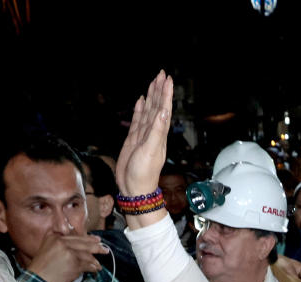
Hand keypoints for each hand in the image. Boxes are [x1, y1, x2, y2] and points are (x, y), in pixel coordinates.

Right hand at [25, 234, 108, 281]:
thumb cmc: (41, 269)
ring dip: (95, 261)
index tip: (96, 239)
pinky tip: (95, 270)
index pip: (75, 237)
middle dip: (96, 246)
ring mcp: (69, 252)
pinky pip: (87, 264)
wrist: (37, 281)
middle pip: (83, 243)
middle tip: (104, 249)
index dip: (88, 238)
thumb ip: (57, 243)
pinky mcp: (74, 263)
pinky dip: (93, 268)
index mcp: (54, 238)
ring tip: (98, 265)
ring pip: (87, 254)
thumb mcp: (45, 250)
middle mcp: (62, 242)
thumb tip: (75, 244)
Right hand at [116, 71, 173, 203]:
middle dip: (159, 91)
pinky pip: (138, 120)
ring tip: (153, 83)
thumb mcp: (151, 151)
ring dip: (151, 97)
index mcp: (159, 134)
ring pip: (148, 111)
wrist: (134, 188)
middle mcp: (153, 132)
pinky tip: (140, 101)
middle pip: (157, 107)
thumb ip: (156, 131)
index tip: (167, 79)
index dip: (165, 94)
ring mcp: (143, 135)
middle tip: (161, 74)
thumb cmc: (143, 173)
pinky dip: (139, 110)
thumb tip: (162, 112)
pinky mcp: (133, 140)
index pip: (164, 109)